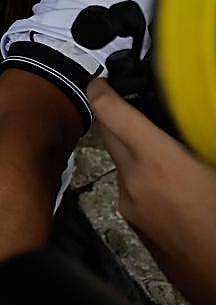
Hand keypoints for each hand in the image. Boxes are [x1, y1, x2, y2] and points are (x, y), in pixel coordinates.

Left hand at [89, 78, 215, 304]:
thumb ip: (202, 141)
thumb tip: (195, 127)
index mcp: (158, 162)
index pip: (112, 113)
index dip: (102, 89)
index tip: (102, 78)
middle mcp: (134, 182)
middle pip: (110, 134)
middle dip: (115, 114)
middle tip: (130, 100)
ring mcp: (130, 207)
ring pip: (121, 162)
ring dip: (132, 147)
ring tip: (162, 142)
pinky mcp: (136, 226)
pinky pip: (130, 187)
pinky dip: (142, 174)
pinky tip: (171, 179)